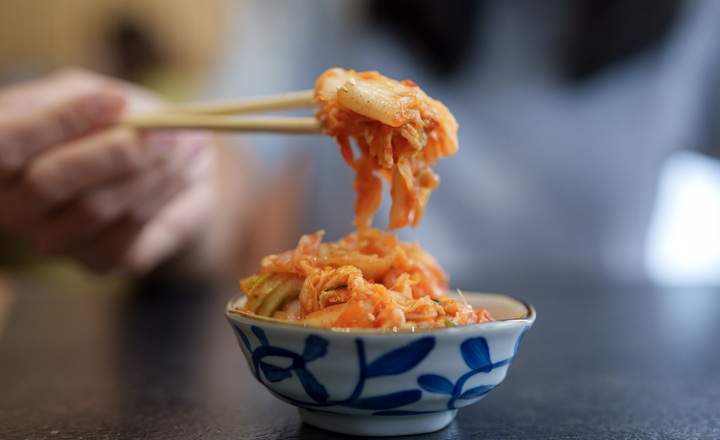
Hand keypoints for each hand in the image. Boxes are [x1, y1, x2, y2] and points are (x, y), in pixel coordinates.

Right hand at [0, 69, 215, 273]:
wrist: (165, 169)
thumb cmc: (117, 122)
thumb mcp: (95, 94)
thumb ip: (87, 97)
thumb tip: (110, 104)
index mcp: (0, 156)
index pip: (5, 143)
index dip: (58, 120)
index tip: (117, 99)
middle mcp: (13, 206)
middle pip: (49, 182)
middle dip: (114, 152)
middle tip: (165, 130)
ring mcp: (52, 240)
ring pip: (97, 207)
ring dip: (151, 170)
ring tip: (184, 141)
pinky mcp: (99, 261)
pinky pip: (131, 229)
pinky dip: (166, 192)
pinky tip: (184, 169)